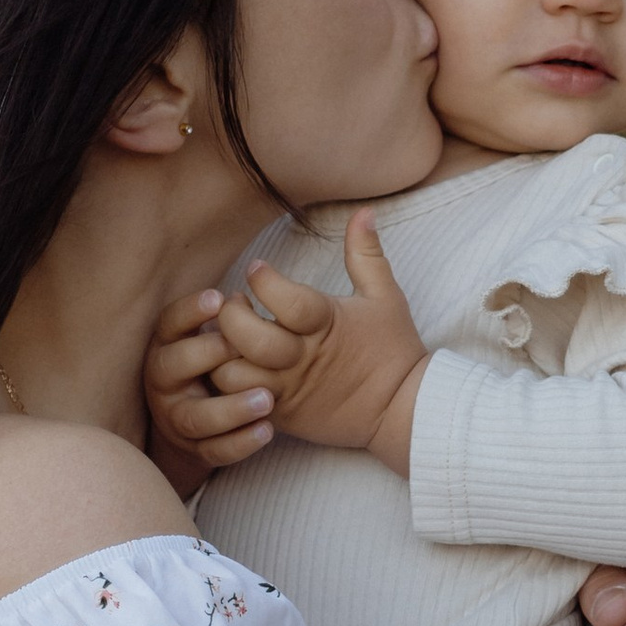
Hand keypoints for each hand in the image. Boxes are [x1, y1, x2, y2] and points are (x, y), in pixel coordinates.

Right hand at [144, 285, 276, 476]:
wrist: (192, 427)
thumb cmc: (209, 364)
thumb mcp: (210, 336)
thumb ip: (228, 317)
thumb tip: (252, 282)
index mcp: (166, 345)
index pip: (169, 324)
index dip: (190, 311)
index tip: (219, 299)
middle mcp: (163, 381)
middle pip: (172, 366)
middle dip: (206, 355)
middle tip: (241, 347)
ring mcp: (176, 418)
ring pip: (195, 417)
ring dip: (231, 409)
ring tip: (267, 399)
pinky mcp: (195, 450)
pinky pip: (215, 451)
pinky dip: (241, 443)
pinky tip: (268, 431)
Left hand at [205, 214, 430, 471]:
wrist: (403, 410)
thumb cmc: (393, 348)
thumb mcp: (384, 295)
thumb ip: (365, 253)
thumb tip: (364, 212)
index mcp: (327, 324)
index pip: (287, 301)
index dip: (263, 281)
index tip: (257, 269)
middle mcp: (303, 358)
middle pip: (250, 339)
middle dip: (231, 316)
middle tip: (235, 304)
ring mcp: (290, 388)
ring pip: (234, 375)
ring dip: (222, 353)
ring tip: (228, 338)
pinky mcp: (282, 413)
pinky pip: (239, 402)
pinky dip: (226, 384)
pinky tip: (232, 364)